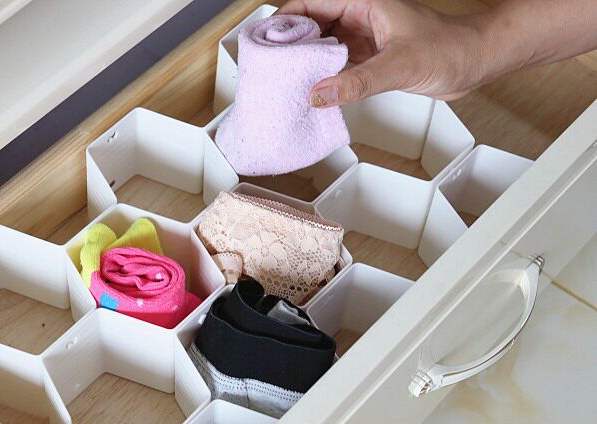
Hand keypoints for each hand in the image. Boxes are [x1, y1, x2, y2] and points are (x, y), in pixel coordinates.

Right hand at [278, 0, 490, 106]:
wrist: (475, 62)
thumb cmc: (450, 48)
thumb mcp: (399, 66)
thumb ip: (357, 83)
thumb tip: (319, 94)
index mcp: (365, 2)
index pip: (313, 3)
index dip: (286, 19)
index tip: (267, 40)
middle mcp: (361, 17)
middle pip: (312, 25)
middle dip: (291, 44)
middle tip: (271, 66)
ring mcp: (365, 38)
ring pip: (323, 47)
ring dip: (307, 63)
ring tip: (287, 81)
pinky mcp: (371, 59)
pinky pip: (338, 66)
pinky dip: (324, 78)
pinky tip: (314, 91)